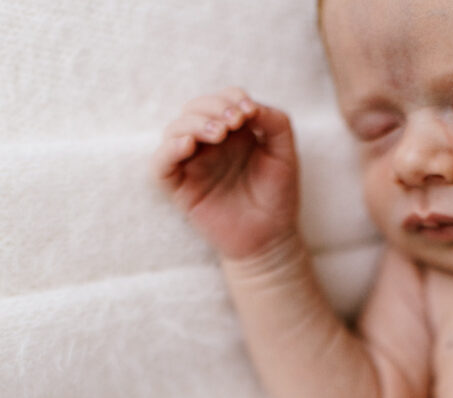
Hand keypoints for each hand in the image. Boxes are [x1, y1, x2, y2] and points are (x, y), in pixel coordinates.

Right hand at [152, 88, 298, 259]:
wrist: (271, 239)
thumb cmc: (278, 198)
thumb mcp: (285, 154)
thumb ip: (276, 123)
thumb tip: (250, 105)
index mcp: (233, 133)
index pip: (221, 100)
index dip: (230, 97)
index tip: (249, 112)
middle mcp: (209, 145)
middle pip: (194, 108)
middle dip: (212, 107)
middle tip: (233, 122)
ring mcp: (192, 165)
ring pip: (175, 129)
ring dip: (194, 123)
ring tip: (219, 134)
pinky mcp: (179, 188)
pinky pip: (160, 164)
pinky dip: (169, 149)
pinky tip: (189, 145)